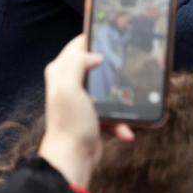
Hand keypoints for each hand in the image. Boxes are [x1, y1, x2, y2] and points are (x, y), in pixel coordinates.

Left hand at [38, 36, 132, 187]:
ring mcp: (83, 102)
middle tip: (130, 65)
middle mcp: (70, 83)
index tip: (116, 34)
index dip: (95, 38)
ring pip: (109, 90)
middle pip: (96, 66)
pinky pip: (114, 114)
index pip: (78, 45)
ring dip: (121, 100)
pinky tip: (125, 130)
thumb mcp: (68, 87)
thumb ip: (77, 63)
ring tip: (131, 104)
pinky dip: (121, 122)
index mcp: (61, 72)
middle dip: (113, 69)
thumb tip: (96, 56)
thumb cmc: (70, 122)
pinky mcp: (95, 118)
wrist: (73, 158)